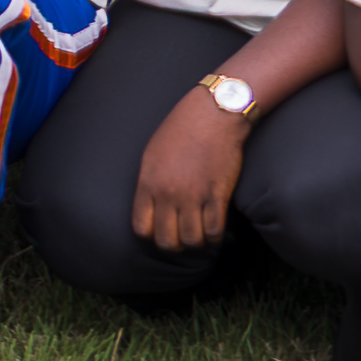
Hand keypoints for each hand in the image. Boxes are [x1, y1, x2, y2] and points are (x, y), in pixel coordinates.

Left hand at [131, 81, 248, 252]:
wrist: (213, 115)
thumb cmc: (179, 130)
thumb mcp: (151, 155)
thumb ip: (149, 183)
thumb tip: (150, 208)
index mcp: (148, 183)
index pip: (142, 228)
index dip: (151, 235)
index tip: (159, 232)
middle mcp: (169, 194)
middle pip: (167, 241)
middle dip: (173, 245)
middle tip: (180, 238)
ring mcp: (194, 196)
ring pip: (192, 240)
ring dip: (196, 242)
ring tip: (199, 235)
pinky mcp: (218, 194)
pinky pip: (215, 230)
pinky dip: (215, 236)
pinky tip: (214, 230)